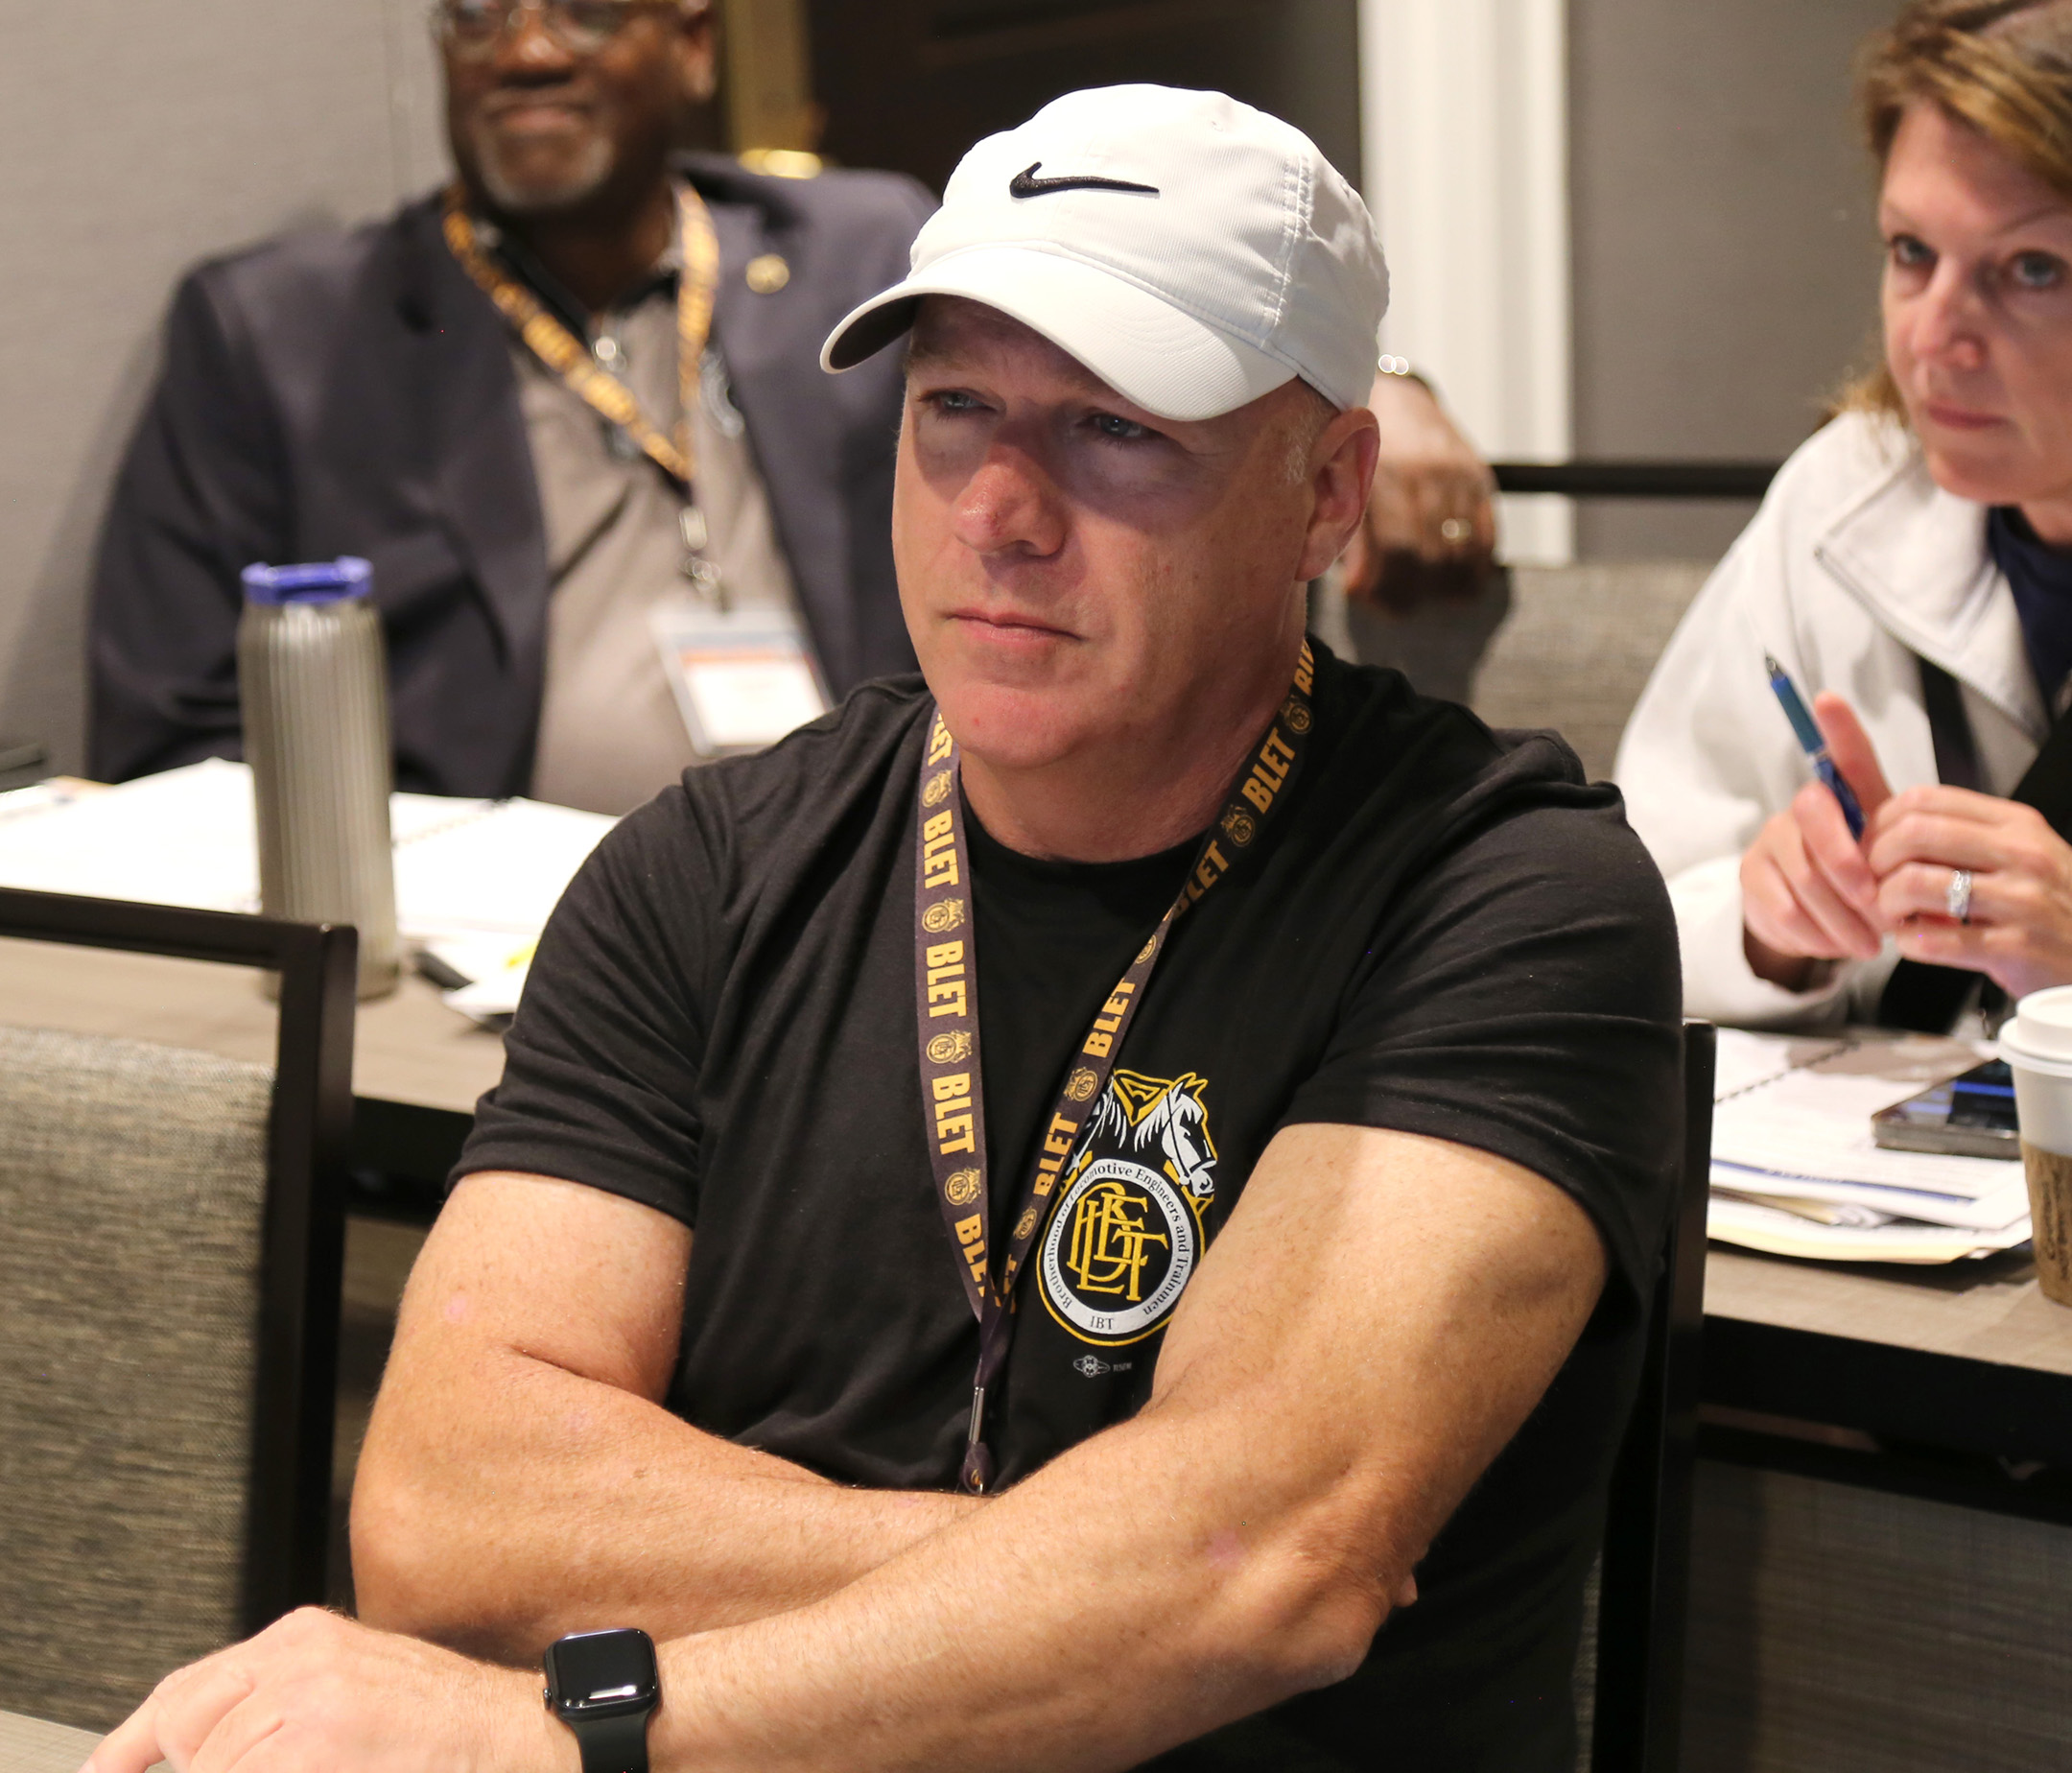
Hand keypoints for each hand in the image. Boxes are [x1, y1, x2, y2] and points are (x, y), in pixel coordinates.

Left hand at [87, 1609, 560, 1772]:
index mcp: (303, 1637)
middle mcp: (297, 1654)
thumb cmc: (448, 1732)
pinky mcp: (317, 1743)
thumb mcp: (354, 1694)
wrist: (528, 1738)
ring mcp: (306, 1699)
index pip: (184, 1692)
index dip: (131, 1747)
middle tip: (278, 1765)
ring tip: (334, 1762)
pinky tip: (335, 1767)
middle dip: (210, 1768)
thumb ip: (279, 1705)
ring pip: (215, 1766)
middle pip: (187, 1729)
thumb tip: (205, 1752)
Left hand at [1339, 372, 1496, 611]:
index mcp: (1384, 474)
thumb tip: (1357, 590)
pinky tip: (1457, 584)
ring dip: (1446, 588)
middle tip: (1398, 605)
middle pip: (1430, 556)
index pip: (1396, 550)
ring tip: (1425, 597)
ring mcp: (1458, 475)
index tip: (1375, 601)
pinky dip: (1474, 569)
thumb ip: (1343, 533)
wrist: (1395, 398)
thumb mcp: (1338, 483)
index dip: (1387, 588)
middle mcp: (1426, 473)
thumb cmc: (1352, 452)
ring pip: (1462, 552)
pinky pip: (1487, 537)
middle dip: (1413, 593)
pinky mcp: (1481, 477)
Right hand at [1739, 693, 1892, 988]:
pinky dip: (1816, 935)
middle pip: (1814, 816)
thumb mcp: (1891, 872)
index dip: (1836, 729)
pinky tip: (1834, 945)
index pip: (1842, 758)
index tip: (1828, 698)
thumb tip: (1913, 874)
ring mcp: (1771, 840)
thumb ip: (1902, 866)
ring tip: (1867, 944)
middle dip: (1849, 866)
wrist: (1814, 928)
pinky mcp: (1751, 876)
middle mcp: (1802, 809)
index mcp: (1846, 802)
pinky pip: (1783, 906)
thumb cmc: (1863, 889)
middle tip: (1880, 910)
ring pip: (1802, 872)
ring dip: (1840, 917)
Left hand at [1865, 782, 2071, 998]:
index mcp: (2017, 824)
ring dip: (1886, 904)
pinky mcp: (2014, 948)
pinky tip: (1916, 941)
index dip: (1881, 822)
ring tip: (1896, 916)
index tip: (1873, 846)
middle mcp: (2022, 854)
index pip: (1925, 799)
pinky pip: (1931, 939)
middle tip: (1876, 883)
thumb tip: (1888, 830)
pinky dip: (1908, 942)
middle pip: (1911, 834)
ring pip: (1912, 883)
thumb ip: (1965, 837)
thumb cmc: (2049, 907)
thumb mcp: (2021, 855)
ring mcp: (2020, 901)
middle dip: (1875, 861)